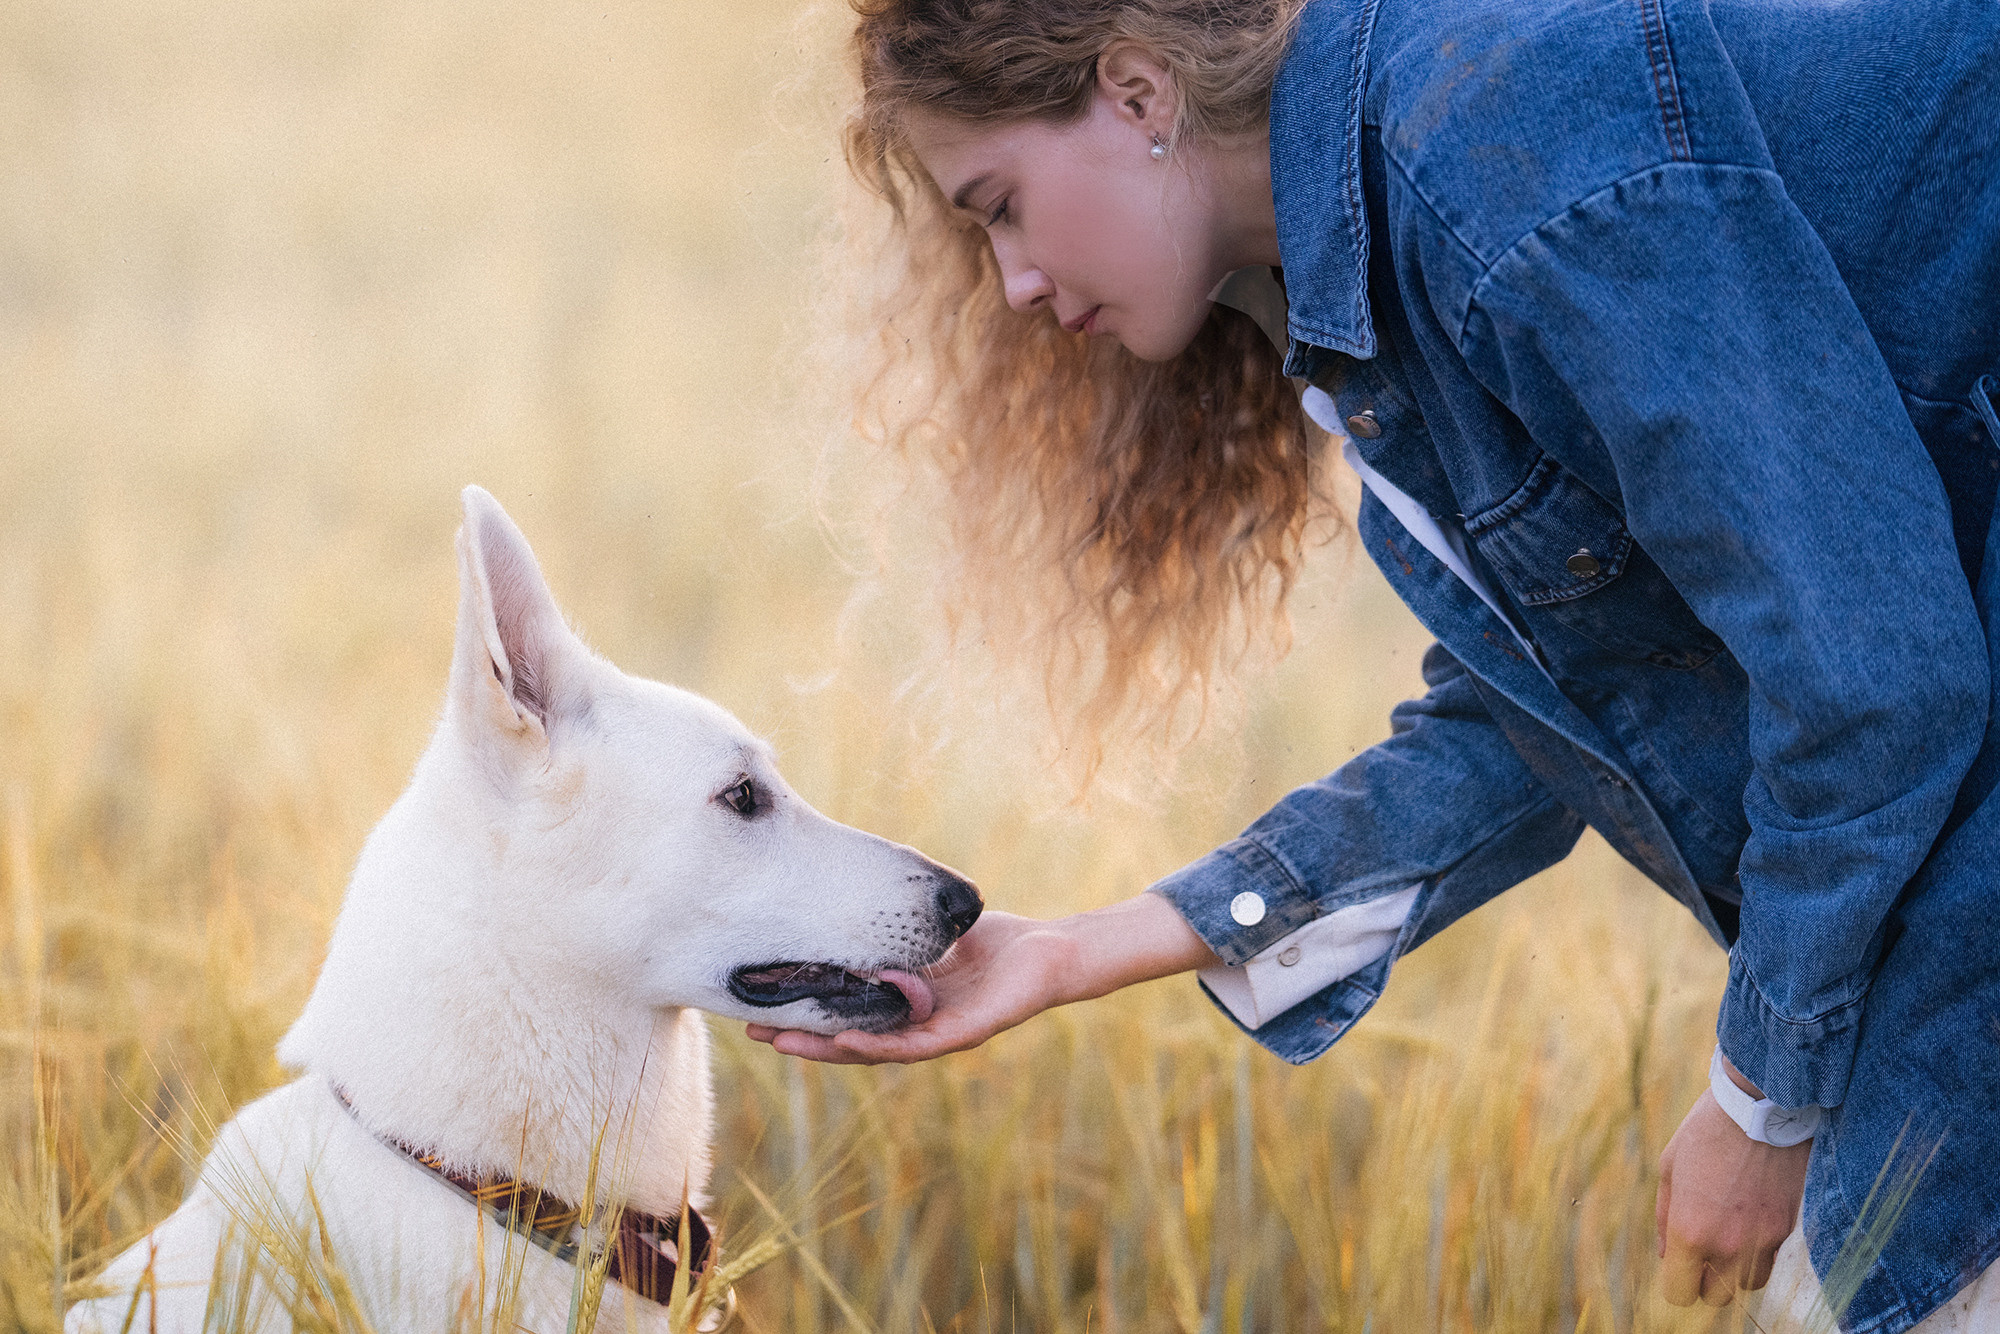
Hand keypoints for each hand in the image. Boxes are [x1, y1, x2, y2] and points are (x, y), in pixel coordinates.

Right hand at [745, 892, 1218, 1065]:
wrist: (1053, 955)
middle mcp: (913, 1027)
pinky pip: (914, 1044)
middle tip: (752, 1030)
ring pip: (872, 1048)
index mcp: (900, 1004)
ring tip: (783, 1042)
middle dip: (801, 1035)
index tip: (759, 1000)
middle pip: (847, 1037)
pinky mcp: (963, 1036)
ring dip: (827, 1047)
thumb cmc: (995, 945)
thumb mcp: (928, 932)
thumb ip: (892, 925)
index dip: (803, 1010)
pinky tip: (846, 1041)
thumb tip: (849, 892)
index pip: (842, 1011)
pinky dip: (878, 1043)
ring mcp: (936, 1036)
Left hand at [1655, 1081, 1810, 1306]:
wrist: (1760, 1108)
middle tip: (1701, 1248)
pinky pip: (1770, 1260)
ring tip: (1727, 1233)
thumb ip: (1665, 1218)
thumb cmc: (1705, 1133)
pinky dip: (1758, 1252)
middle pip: (1715, 1297)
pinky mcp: (1787, 1230)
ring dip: (1734, 1270)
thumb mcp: (1670, 1169)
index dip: (1676, 1282)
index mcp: (1691, 1231)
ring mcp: (1762, 1241)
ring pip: (1747, 1285)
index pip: (1680, 1293)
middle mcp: (1728, 1245)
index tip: (1678, 1265)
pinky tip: (1749, 1219)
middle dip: (1705, 1279)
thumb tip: (1667, 1255)